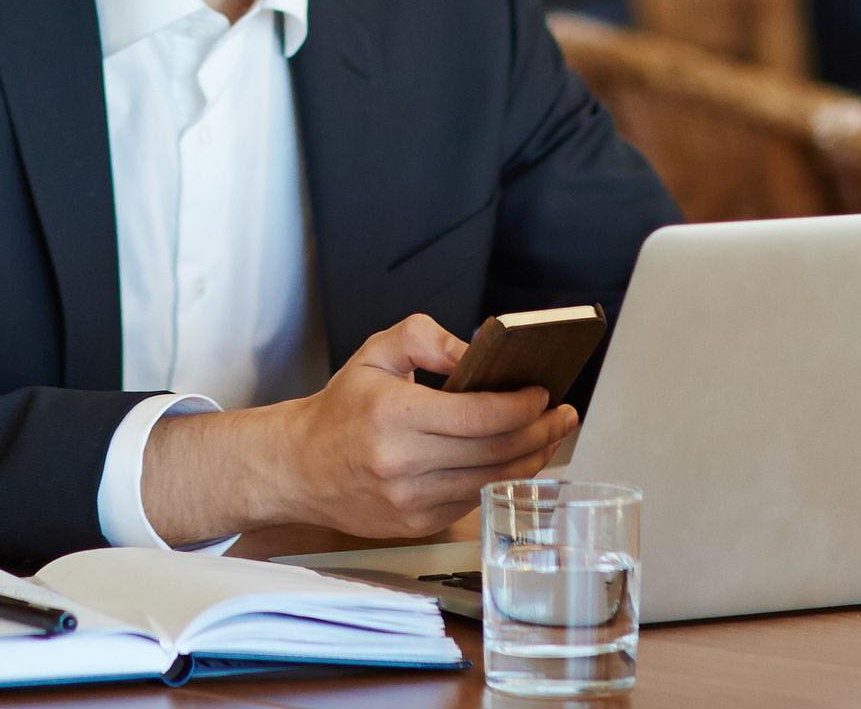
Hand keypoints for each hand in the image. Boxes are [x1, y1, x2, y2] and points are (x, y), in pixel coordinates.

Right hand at [141, 316, 580, 546]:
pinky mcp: (416, 523)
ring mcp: (410, 500)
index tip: (541, 392)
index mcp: (394, 414)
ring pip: (491, 481)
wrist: (299, 466)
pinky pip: (473, 500)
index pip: (479, 416)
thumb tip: (478, 351)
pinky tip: (514, 460)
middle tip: (562, 415)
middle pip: (495, 452)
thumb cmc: (341, 409)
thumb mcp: (376, 352)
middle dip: (540, 432)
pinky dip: (500, 479)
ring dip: (530, 459)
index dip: (521, 406)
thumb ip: (428, 338)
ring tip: (549, 436)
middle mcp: (403, 463)